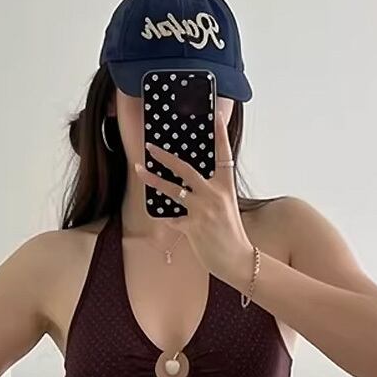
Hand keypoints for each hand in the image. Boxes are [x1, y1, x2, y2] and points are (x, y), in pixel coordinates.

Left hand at [135, 112, 253, 288]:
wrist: (237, 260)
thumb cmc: (230, 234)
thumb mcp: (226, 208)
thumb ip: (211, 193)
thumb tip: (190, 183)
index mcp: (226, 187)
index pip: (224, 155)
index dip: (220, 135)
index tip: (215, 116)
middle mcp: (215, 195)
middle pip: (186, 169)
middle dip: (165, 156)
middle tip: (150, 146)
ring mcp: (203, 211)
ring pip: (172, 190)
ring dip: (153, 180)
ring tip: (139, 170)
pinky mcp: (193, 227)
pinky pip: (172, 218)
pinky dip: (167, 218)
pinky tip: (166, 219)